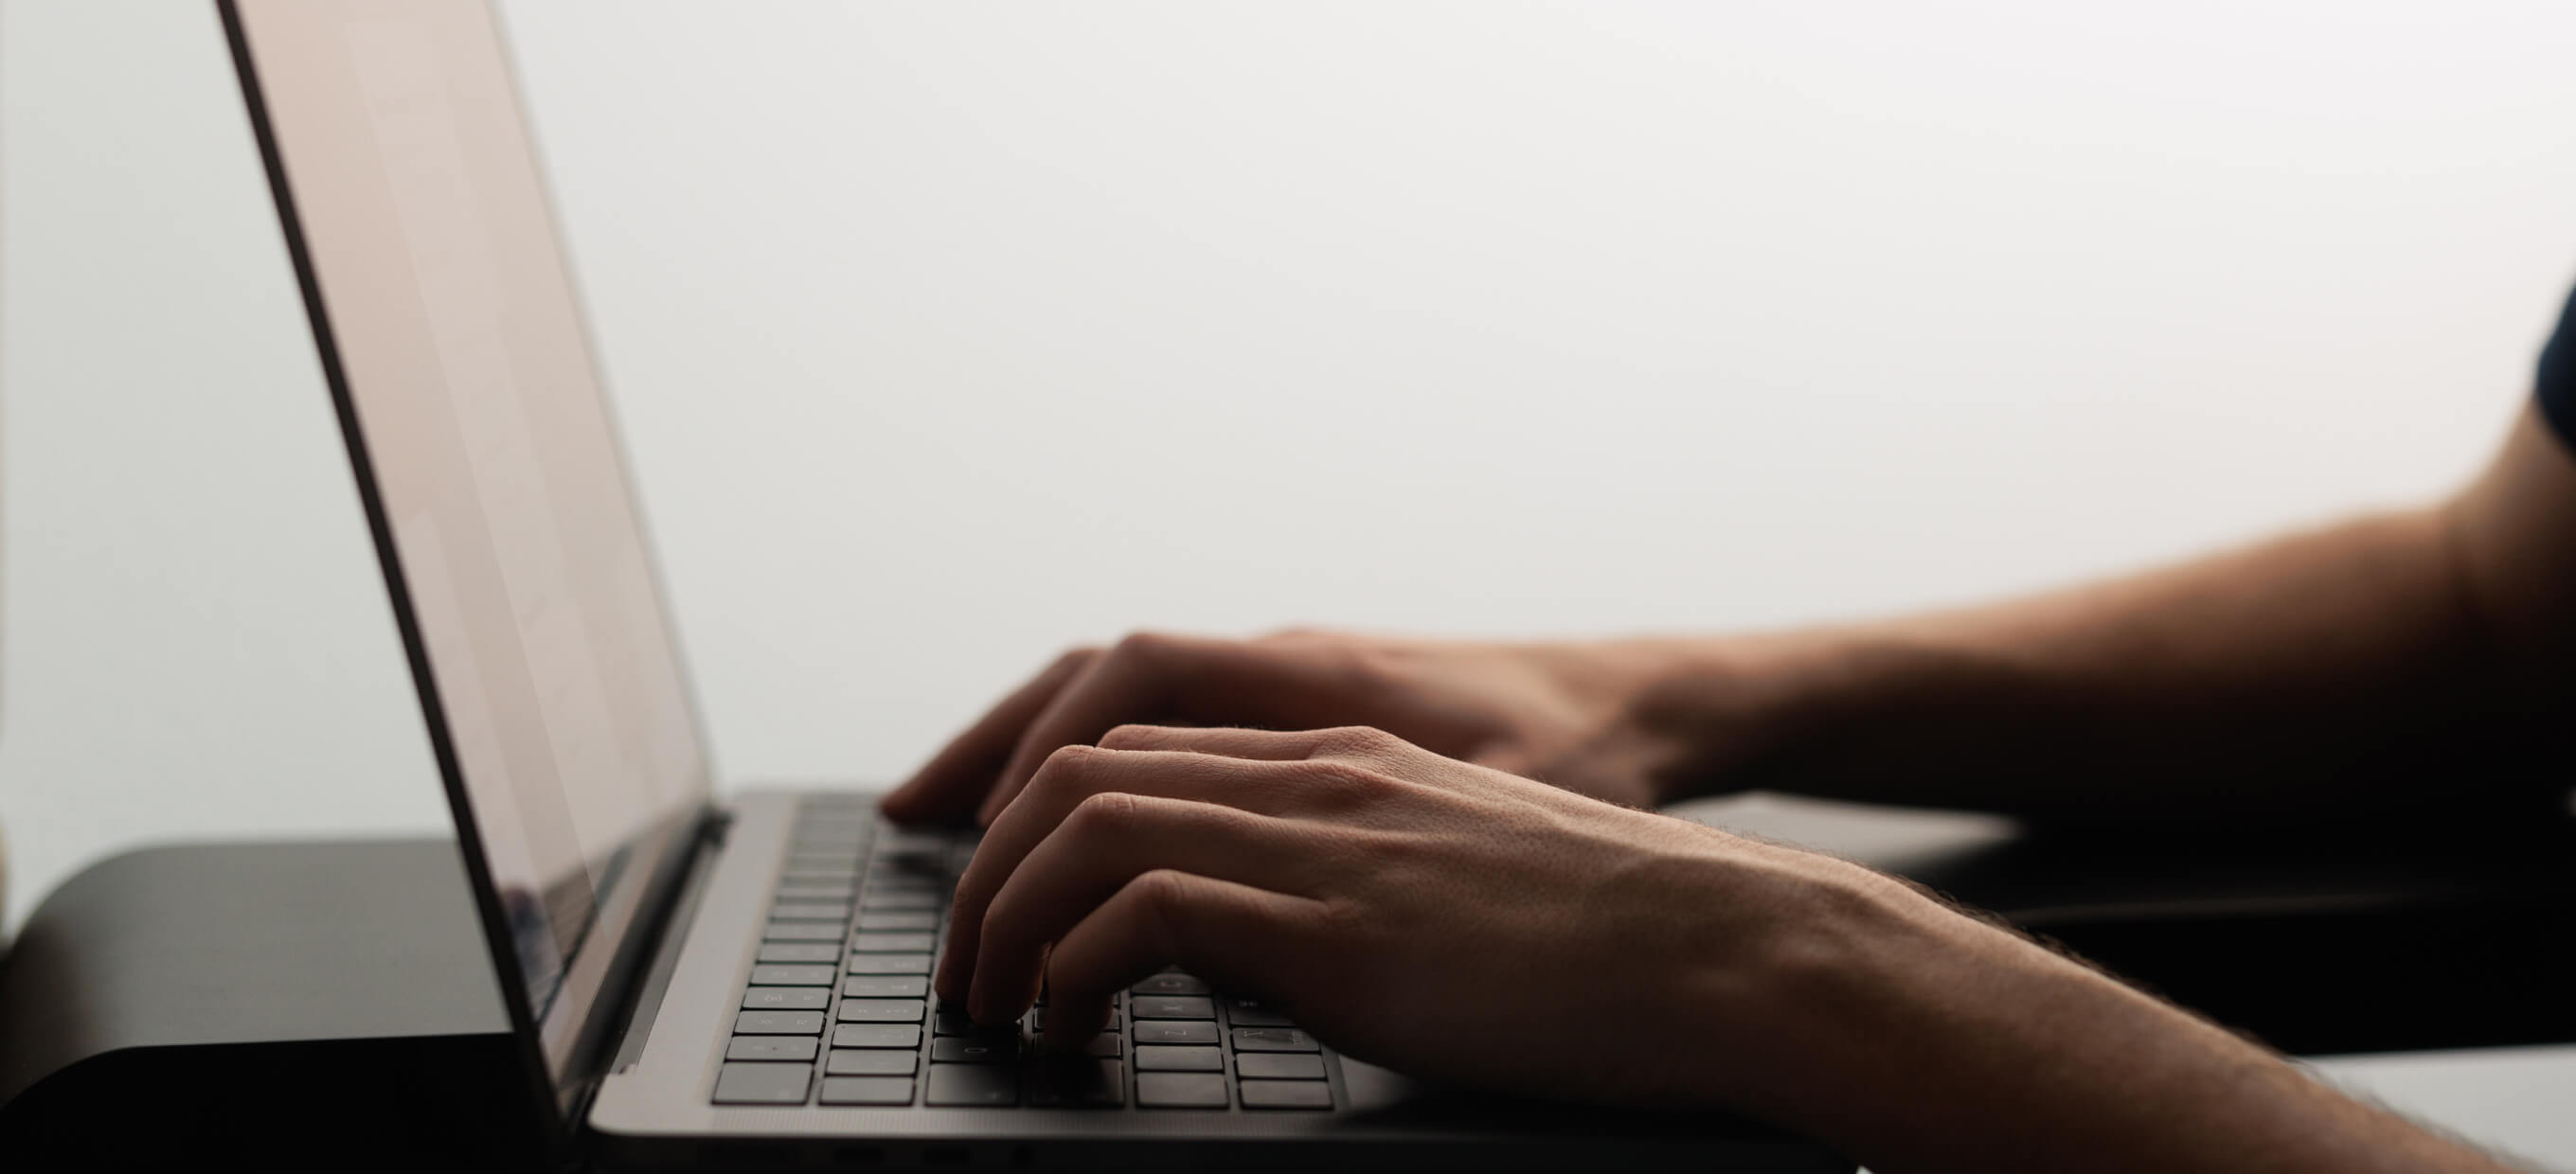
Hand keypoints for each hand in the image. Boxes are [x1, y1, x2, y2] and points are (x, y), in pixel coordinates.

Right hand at [882, 631, 1689, 827]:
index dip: (1054, 752)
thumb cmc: (1587, 760)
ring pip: (1119, 699)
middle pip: (1096, 679)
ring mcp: (1286, 685)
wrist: (1649, 708)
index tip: (1003, 836)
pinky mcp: (1298, 718)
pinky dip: (1088, 760)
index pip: (1139, 679)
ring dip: (1023, 749)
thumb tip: (1224, 916)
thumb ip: (1363, 847)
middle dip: (994, 749)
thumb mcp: (1487, 810)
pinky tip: (1058, 817)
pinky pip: (1162, 724)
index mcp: (1317, 677)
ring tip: (936, 816)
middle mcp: (1284, 664)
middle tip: (911, 827)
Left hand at [932, 723, 1922, 1112]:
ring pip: (1085, 821)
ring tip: (989, 1003)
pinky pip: (1142, 911)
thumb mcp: (1458, 888)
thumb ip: (1349, 893)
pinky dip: (1071, 968)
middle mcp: (1318, 775)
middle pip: (1083, 765)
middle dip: (987, 859)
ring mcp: (1325, 838)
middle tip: (961, 962)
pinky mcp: (1336, 921)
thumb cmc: (1616, 946)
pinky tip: (1070, 1028)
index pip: (1138, 741)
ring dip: (1004, 916)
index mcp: (1344, 762)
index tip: (985, 881)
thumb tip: (1249, 957)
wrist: (1732, 950)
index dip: (1032, 803)